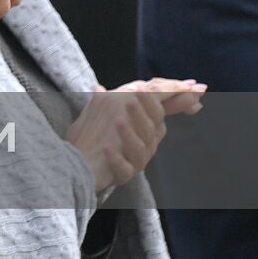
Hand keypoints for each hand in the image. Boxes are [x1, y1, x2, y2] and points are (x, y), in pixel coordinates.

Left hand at [65, 78, 203, 191]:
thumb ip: (142, 97)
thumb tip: (173, 84)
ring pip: (138, 148)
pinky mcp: (121, 174)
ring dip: (128, 133)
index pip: (157, 111)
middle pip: (150, 128)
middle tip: (132, 97)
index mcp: (148, 127)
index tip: (144, 86)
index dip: (153, 101)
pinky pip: (122, 168)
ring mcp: (135, 161)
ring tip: (118, 120)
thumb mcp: (121, 108)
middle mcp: (145, 144)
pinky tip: (106, 148)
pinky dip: (115, 158)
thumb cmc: (107, 132)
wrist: (84, 159)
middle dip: (142, 112)